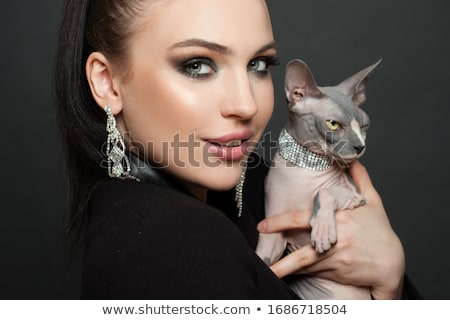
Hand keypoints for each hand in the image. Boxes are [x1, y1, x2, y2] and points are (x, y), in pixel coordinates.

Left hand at [257, 161, 404, 298]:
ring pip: (307, 266)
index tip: (262, 226)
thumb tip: (353, 159)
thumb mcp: (373, 203)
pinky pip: (315, 272)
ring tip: (270, 272)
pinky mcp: (338, 273)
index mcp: (340, 220)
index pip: (304, 220)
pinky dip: (303, 272)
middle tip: (262, 264)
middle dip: (282, 262)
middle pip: (304, 254)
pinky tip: (291, 273)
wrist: (393, 265)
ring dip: (287, 270)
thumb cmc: (382, 233)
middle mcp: (337, 241)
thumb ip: (361, 180)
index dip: (281, 222)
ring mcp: (337, 260)